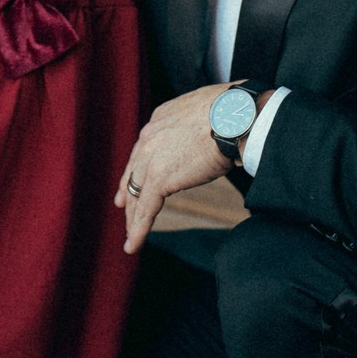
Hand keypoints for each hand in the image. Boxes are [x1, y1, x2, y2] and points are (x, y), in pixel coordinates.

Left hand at [117, 86, 235, 252]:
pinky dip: (138, 230)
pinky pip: (145, 209)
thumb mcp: (205, 113)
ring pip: (136, 194)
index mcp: (160, 120)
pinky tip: (132, 245)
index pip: (144, 148)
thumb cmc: (232, 113)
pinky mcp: (159, 179)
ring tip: (131, 235)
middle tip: (123, 206)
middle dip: (128, 191)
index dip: (137, 166)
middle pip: (134, 171)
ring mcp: (151, 158)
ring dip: (133, 217)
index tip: (134, 179)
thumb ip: (196, 128)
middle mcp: (150, 136)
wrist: (233, 116)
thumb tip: (212, 134)